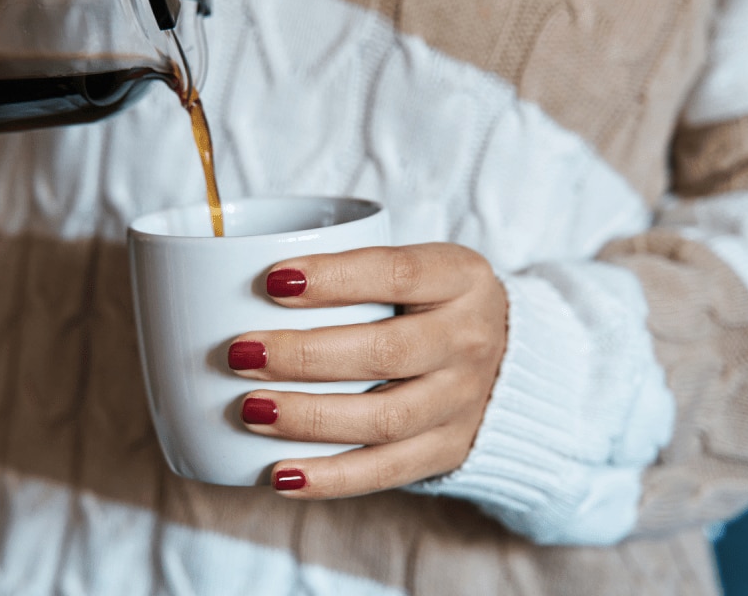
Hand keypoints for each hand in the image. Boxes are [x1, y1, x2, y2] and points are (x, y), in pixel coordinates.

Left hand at [228, 243, 508, 498]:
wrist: (513, 362)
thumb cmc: (430, 305)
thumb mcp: (418, 269)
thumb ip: (353, 270)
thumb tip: (234, 281)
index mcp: (461, 277)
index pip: (397, 273)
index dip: (334, 277)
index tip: (271, 280)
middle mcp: (469, 339)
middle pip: (386, 351)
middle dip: (304, 355)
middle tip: (240, 353)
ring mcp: (462, 401)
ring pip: (385, 417)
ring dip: (310, 418)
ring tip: (249, 410)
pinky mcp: (447, 451)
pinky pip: (386, 471)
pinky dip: (330, 478)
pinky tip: (279, 475)